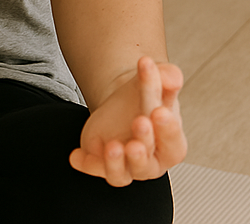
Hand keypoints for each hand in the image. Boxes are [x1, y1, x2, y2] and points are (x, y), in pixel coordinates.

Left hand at [69, 56, 186, 186]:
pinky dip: (85, 164)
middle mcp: (150, 161)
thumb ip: (167, 77)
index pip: (173, 142)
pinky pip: (93, 167)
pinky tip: (76, 156)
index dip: (168, 129)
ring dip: (116, 162)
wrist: (123, 105)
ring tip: (113, 146)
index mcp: (170, 145)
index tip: (160, 110)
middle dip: (143, 142)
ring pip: (122, 174)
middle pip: (147, 161)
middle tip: (140, 122)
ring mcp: (125, 165)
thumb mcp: (158, 82)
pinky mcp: (100, 162)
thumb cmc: (146, 100)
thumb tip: (171, 75)